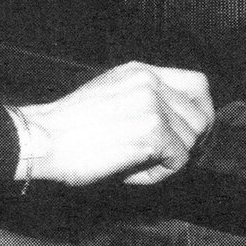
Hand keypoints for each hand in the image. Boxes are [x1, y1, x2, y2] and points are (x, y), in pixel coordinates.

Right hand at [19, 62, 214, 186]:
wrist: (43, 138)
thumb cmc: (69, 127)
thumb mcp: (111, 94)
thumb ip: (144, 99)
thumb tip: (175, 125)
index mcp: (141, 71)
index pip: (197, 83)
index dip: (201, 111)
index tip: (192, 133)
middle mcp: (151, 82)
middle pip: (200, 115)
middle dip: (189, 143)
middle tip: (166, 159)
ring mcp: (153, 105)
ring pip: (191, 140)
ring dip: (170, 160)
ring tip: (139, 165)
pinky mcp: (152, 132)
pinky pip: (177, 160)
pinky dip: (159, 174)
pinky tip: (132, 172)